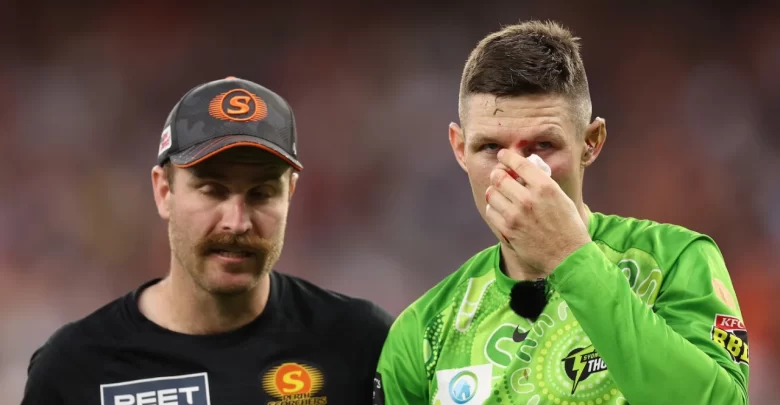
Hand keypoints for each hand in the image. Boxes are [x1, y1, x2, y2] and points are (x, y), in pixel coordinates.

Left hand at [485, 149, 590, 275]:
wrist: (568, 256)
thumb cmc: (568, 226)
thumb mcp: (561, 198)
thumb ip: (542, 183)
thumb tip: (525, 169)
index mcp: (545, 187)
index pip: (519, 163)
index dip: (507, 156)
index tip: (502, 155)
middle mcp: (529, 199)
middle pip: (499, 177)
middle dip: (497, 174)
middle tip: (498, 175)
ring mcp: (516, 215)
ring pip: (492, 194)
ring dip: (494, 192)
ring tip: (499, 194)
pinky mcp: (508, 230)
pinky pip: (491, 211)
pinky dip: (493, 209)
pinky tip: (501, 210)